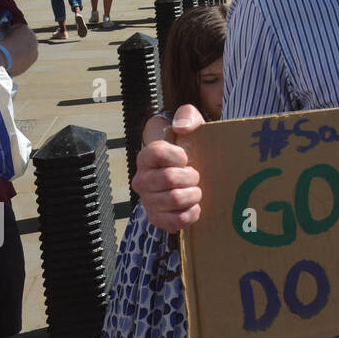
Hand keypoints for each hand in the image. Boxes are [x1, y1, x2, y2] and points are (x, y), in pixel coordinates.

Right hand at [133, 104, 204, 231]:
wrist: (190, 174)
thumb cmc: (189, 149)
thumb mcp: (191, 125)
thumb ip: (187, 116)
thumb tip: (181, 127)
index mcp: (146, 157)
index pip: (156, 152)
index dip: (177, 155)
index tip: (186, 157)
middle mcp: (142, 180)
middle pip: (168, 179)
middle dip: (190, 177)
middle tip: (195, 176)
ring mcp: (148, 201)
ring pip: (175, 199)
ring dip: (193, 195)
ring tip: (196, 190)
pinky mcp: (158, 219)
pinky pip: (176, 221)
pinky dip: (191, 214)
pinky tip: (194, 206)